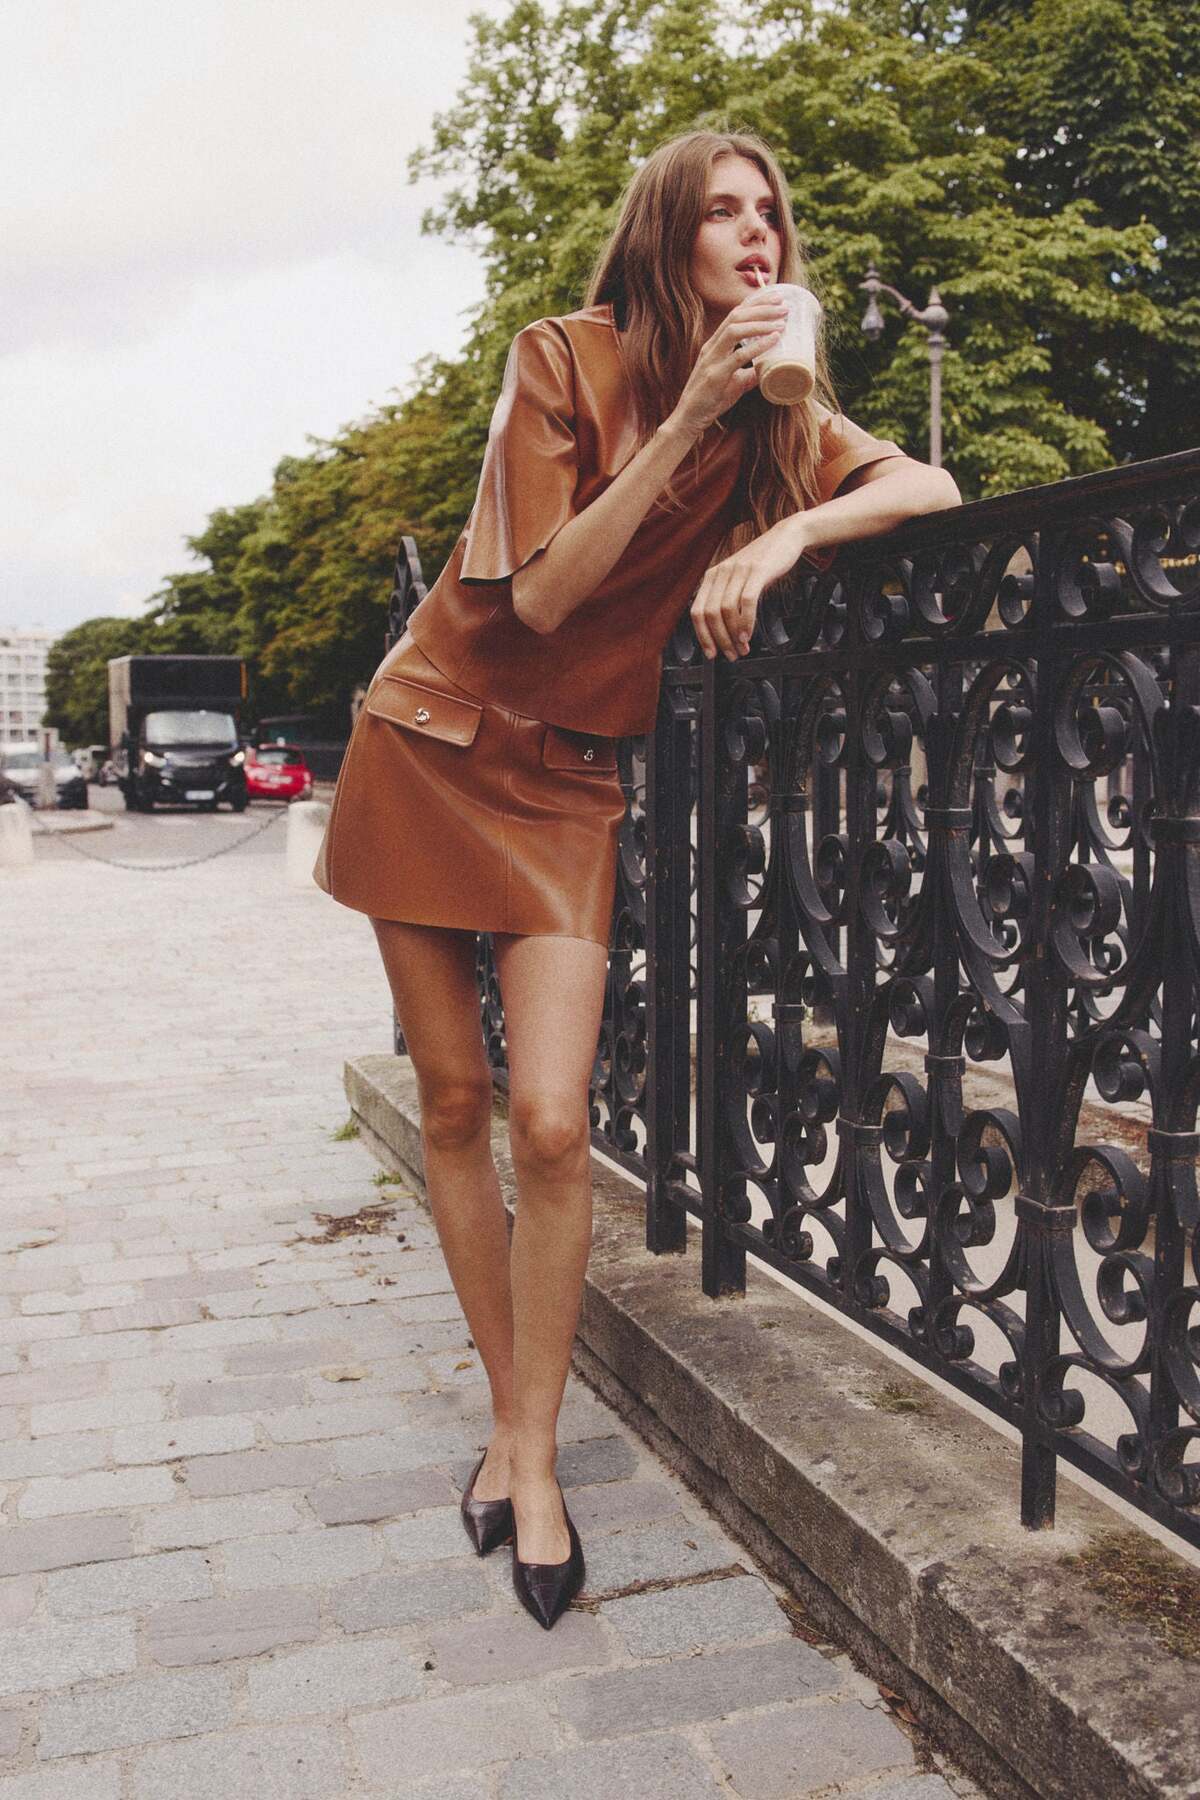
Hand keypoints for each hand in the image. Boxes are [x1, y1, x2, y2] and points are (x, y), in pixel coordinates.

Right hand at [666, 294, 787, 439]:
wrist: (689, 419)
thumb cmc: (710, 400)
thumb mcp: (734, 383)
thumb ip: (749, 374)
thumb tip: (768, 370)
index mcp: (714, 344)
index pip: (735, 315)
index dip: (755, 303)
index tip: (776, 298)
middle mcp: (711, 347)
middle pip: (736, 316)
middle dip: (761, 308)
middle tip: (784, 306)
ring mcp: (712, 360)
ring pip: (735, 330)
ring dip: (761, 323)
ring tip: (782, 322)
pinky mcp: (715, 375)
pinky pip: (738, 355)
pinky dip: (757, 346)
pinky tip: (773, 340)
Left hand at [690, 518, 808, 660]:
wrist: (787, 536)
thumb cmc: (763, 562)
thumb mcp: (738, 578)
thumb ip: (727, 598)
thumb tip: (722, 632)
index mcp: (712, 576)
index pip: (697, 611)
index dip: (702, 636)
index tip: (711, 653)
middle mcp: (721, 572)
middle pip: (710, 614)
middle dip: (719, 640)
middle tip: (730, 655)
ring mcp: (738, 571)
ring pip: (726, 611)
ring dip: (733, 636)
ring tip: (742, 649)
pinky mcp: (757, 571)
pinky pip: (746, 601)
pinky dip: (746, 622)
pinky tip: (748, 635)